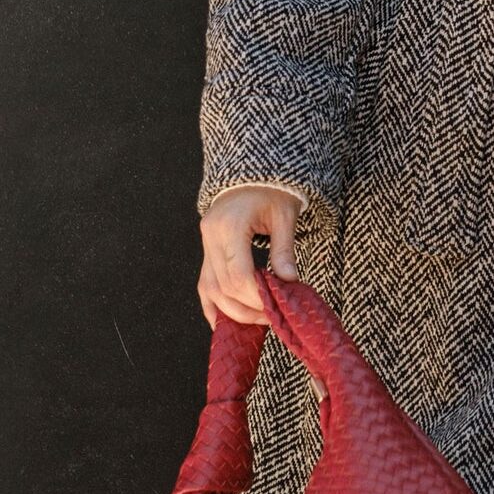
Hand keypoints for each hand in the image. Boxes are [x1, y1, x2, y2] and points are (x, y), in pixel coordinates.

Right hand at [197, 186, 301, 329]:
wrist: (254, 173)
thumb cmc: (273, 190)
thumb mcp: (285, 215)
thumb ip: (284, 250)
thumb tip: (289, 281)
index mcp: (230, 225)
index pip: (238, 275)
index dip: (256, 297)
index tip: (275, 306)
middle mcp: (211, 235)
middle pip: (222, 286)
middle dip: (246, 307)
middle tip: (271, 317)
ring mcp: (205, 242)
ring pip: (209, 288)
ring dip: (231, 310)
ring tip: (256, 320)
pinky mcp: (206, 247)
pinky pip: (204, 282)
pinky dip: (213, 303)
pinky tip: (223, 320)